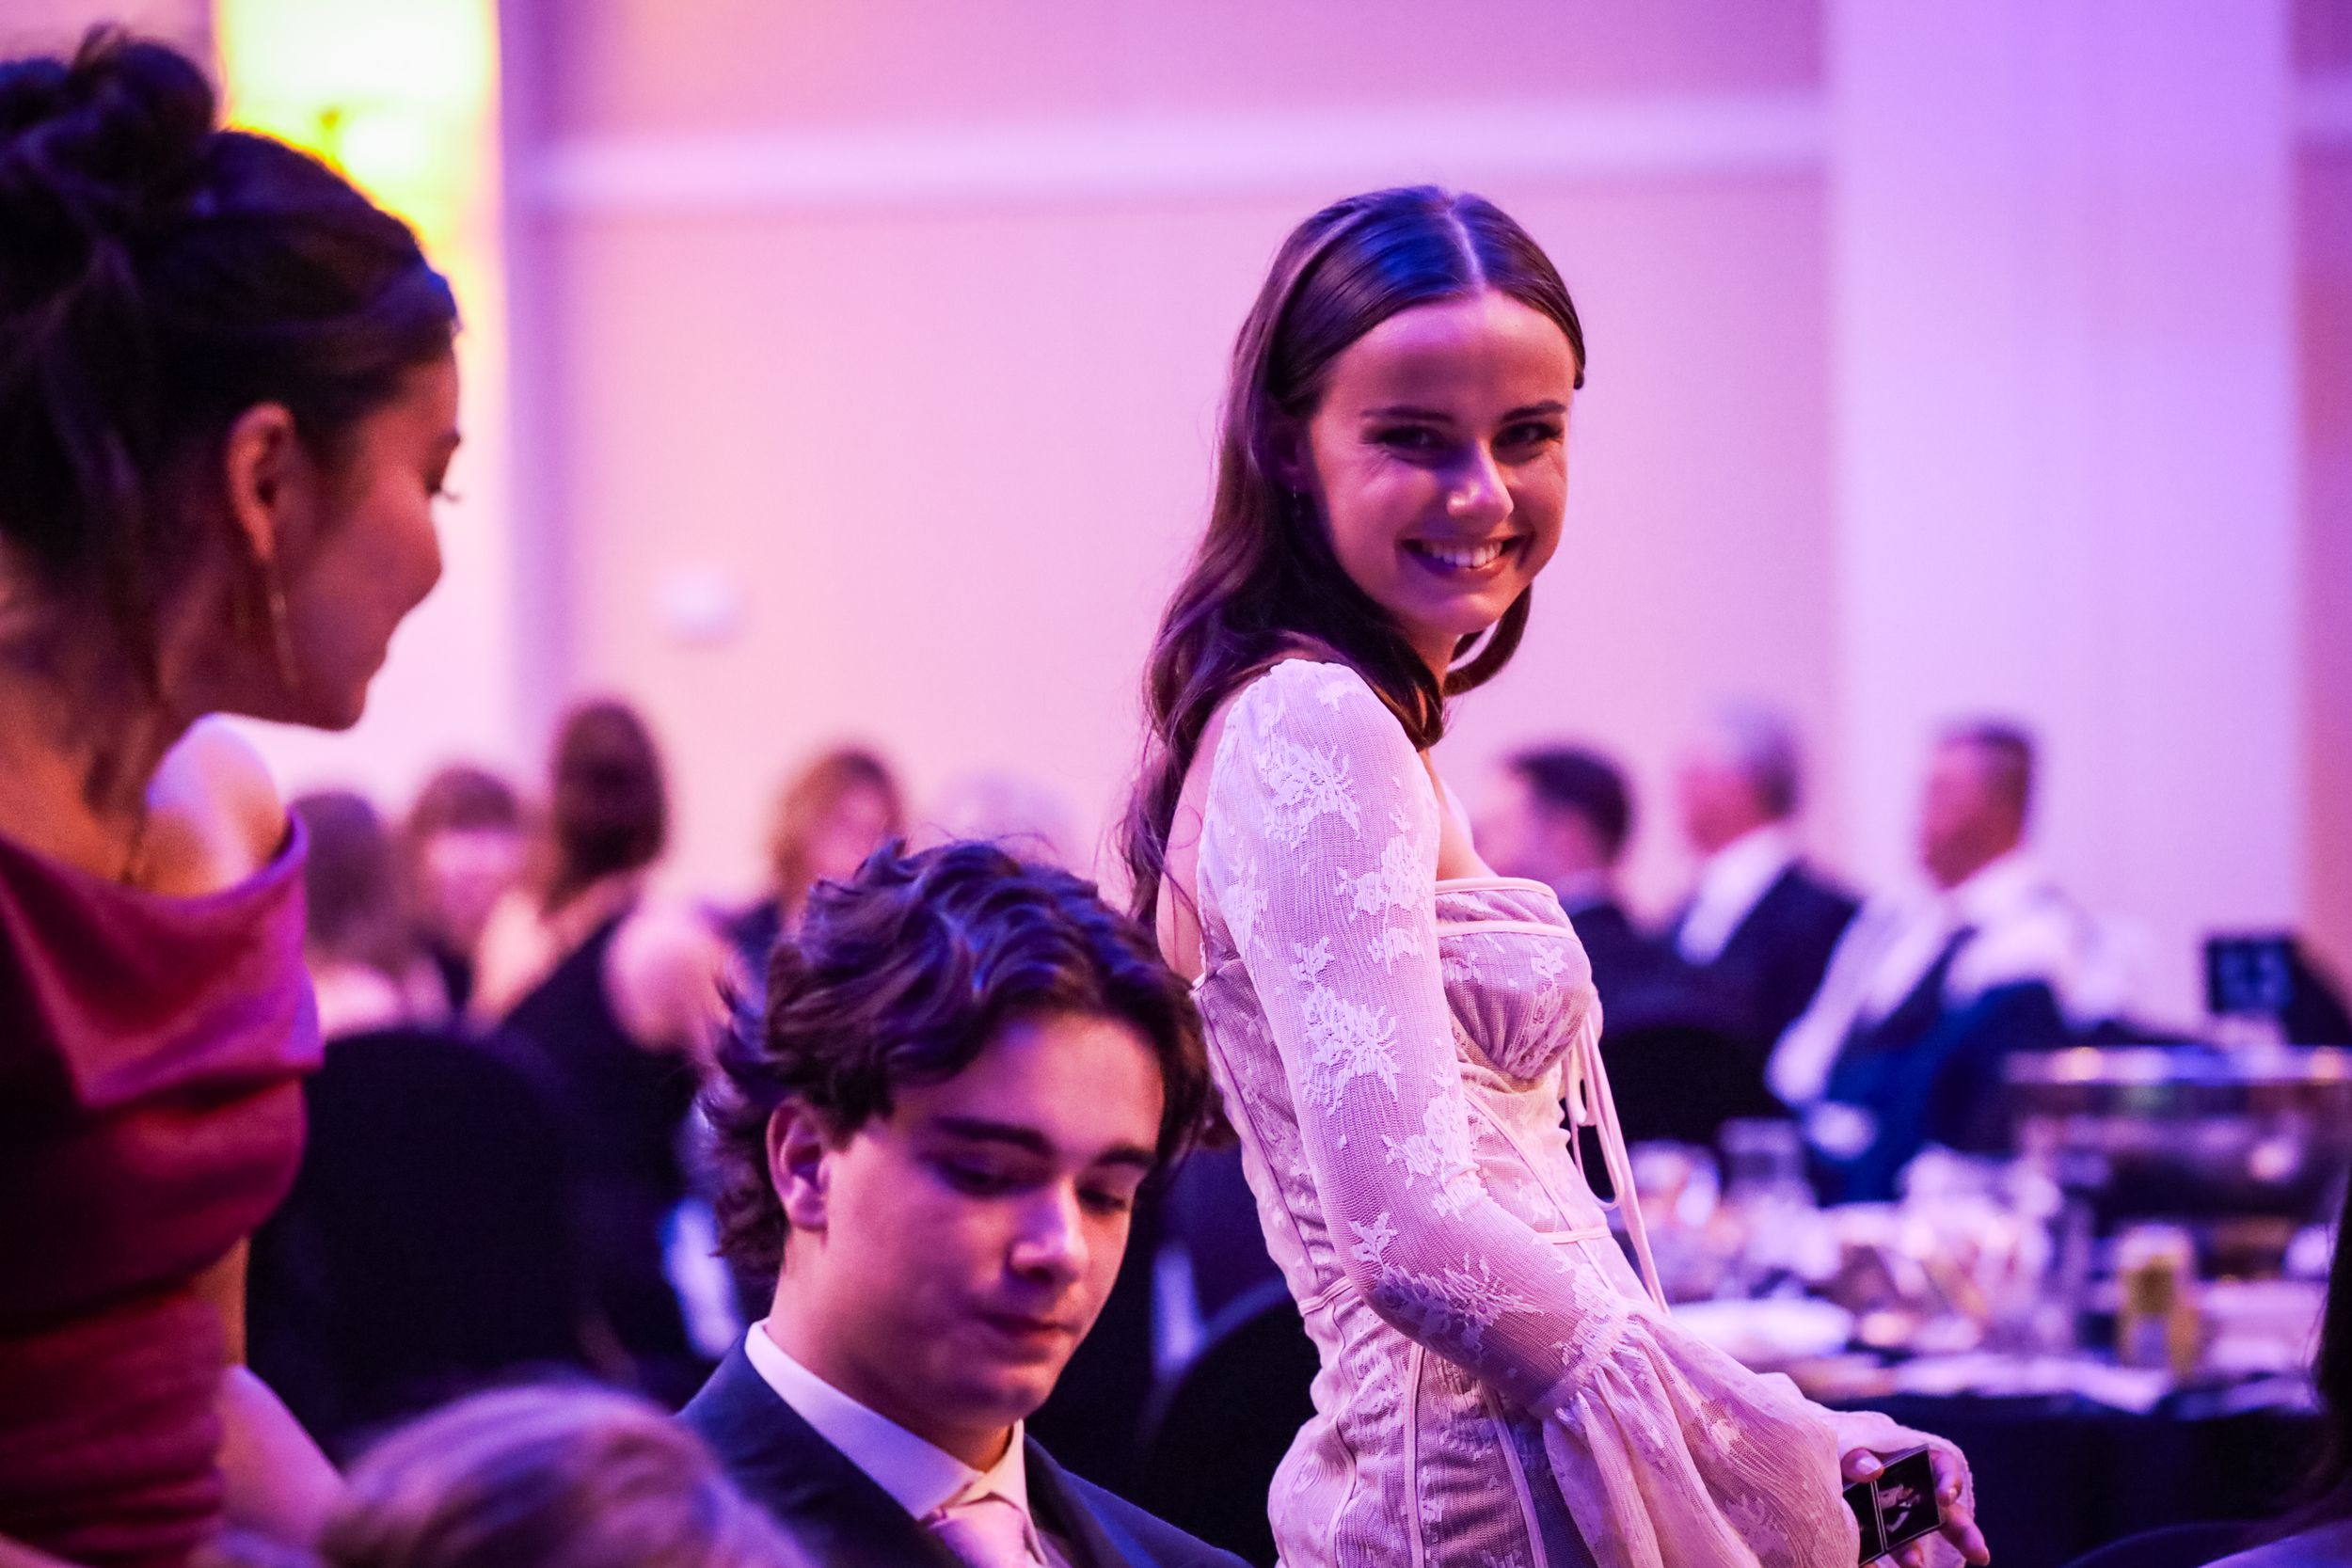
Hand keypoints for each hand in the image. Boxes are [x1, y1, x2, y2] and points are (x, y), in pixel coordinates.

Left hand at [1843, 1446, 1988, 1566]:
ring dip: (1916, 1556)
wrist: (1813, 1473)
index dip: (1949, 1480)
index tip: (1945, 1497)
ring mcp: (1892, 1522)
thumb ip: (1854, 1456)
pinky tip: (1870, 1567)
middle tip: (1980, 1554)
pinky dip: (1874, 1563)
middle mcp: (1909, 1496)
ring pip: (1913, 1542)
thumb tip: (1873, 1469)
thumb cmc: (1834, 1455)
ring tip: (1915, 1566)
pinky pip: (1881, 1555)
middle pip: (1944, 1513)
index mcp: (1907, 1464)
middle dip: (1964, 1533)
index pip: (1941, 1466)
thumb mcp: (1841, 1448)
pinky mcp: (1872, 1542)